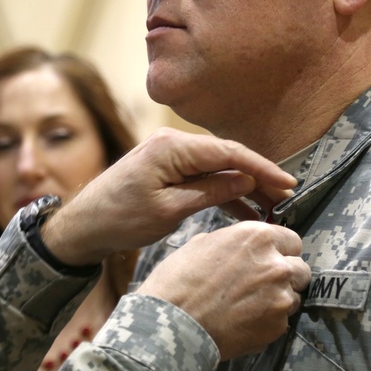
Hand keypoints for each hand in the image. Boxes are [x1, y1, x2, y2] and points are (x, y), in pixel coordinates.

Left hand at [41, 128, 296, 266]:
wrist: (82, 226)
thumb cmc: (119, 220)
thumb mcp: (169, 211)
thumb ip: (210, 193)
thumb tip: (247, 181)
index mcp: (172, 147)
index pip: (229, 152)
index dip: (262, 168)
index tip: (288, 184)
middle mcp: (172, 143)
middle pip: (227, 157)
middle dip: (258, 177)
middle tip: (286, 199)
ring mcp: (170, 156)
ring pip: (218, 169)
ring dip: (243, 187)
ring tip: (271, 208)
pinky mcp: (167, 170)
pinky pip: (203, 177)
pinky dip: (223, 192)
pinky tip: (246, 211)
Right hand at [135, 221, 309, 359]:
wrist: (172, 323)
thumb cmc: (179, 280)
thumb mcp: (203, 243)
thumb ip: (235, 242)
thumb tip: (244, 247)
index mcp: (258, 237)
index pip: (292, 240)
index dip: (280, 250)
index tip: (270, 258)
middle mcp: (277, 264)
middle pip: (300, 269)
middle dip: (285, 275)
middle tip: (262, 284)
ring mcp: (280, 297)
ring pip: (293, 296)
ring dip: (278, 299)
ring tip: (249, 306)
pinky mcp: (277, 327)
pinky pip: (281, 321)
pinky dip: (268, 322)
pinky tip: (244, 322)